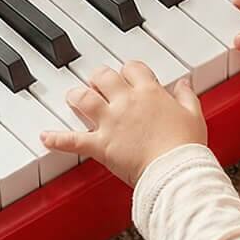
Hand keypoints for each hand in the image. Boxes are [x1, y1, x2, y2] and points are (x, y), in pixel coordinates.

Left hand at [41, 61, 207, 185]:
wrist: (175, 171)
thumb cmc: (186, 147)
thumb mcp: (194, 115)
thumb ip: (187, 97)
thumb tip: (184, 85)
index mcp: (150, 93)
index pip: (132, 68)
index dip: (128, 70)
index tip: (129, 76)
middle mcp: (127, 102)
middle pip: (104, 76)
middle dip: (99, 77)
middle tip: (98, 82)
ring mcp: (111, 123)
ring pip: (84, 98)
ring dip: (76, 96)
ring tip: (72, 97)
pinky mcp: (101, 145)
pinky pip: (73, 141)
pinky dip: (57, 139)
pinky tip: (45, 137)